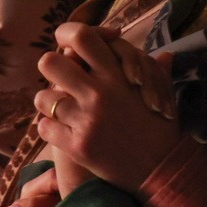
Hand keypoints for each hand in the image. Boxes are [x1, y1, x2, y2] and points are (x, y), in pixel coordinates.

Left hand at [35, 23, 182, 189]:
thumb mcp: (164, 93)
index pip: (80, 37)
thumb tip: (163, 54)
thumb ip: (155, 70)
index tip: (68, 44)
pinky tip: (61, 130)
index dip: (67, 34)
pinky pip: (44, 128)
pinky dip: (50, 128)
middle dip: (52, 67)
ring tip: (61, 108)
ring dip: (49, 102)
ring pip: (42, 97)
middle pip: (50, 62)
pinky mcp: (77, 147)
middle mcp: (98, 94)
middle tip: (61, 77)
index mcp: (117, 75)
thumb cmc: (162, 129)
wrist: (162, 172)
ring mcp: (85, 120)